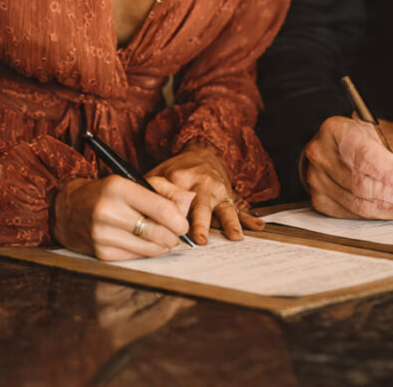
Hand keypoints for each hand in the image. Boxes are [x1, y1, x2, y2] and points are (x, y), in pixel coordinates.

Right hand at [52, 175, 193, 259]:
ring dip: (163, 246)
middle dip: (174, 236)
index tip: (184, 224)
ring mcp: (102, 235)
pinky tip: (148, 244)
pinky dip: (147, 252)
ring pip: (148, 248)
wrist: (70, 209)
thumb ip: (166, 190)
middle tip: (177, 234)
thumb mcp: (136, 181)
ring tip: (166, 239)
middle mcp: (108, 211)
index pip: (160, 209)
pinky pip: (135, 257)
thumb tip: (189, 204)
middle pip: (156, 232)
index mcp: (118, 188)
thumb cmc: (109, 192)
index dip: (178, 220)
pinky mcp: (100, 253)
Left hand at [146, 142, 264, 244]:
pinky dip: (249, 219)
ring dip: (230, 223)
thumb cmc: (177, 170)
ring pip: (225, 208)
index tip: (170, 231)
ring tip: (234, 236)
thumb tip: (134, 212)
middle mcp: (202, 183)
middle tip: (200, 239)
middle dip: (202, 222)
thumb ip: (149, 191)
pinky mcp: (230, 196)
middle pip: (202, 205)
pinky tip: (258, 227)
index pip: (176, 199)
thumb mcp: (159, 173)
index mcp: (181, 177)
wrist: (202, 154)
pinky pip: (241, 208)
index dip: (173, 216)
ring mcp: (219, 190)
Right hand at [302, 116, 392, 219]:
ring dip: (386, 207)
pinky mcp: (319, 199)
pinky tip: (390, 209)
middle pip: (359, 183)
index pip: (363, 155)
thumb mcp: (388, 142)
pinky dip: (375, 214)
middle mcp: (320, 152)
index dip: (388, 172)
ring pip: (357, 202)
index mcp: (335, 129)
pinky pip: (351, 214)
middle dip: (391, 194)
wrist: (340, 152)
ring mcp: (315, 178)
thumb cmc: (365, 145)